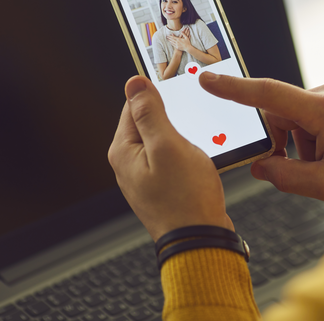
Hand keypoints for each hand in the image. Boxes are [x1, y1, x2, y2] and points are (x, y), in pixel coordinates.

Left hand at [108, 75, 232, 240]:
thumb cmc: (186, 199)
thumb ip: (150, 113)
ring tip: (197, 149)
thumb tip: (134, 83)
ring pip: (163, 141)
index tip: (180, 95)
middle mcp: (129, 164)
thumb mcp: (168, 146)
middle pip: (148, 122)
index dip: (158, 95)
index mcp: (124, 151)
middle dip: (172, 118)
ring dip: (182, 137)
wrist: (200, 240)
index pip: (134, 105)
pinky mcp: (162, 187)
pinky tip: (198, 163)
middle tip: (192, 124)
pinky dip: (186, 155)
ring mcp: (145, 177)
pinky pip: (171, 159)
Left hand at [167, 27, 191, 51]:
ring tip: (168, 39)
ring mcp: (177, 45)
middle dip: (169, 38)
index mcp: (179, 39)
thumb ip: (184, 34)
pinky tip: (170, 42)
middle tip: (167, 37)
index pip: (173, 37)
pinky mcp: (177, 47)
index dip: (170, 36)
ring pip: (172, 42)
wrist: (187, 48)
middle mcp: (177, 42)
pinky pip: (173, 45)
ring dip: (170, 40)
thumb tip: (182, 32)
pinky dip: (171, 43)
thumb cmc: (187, 43)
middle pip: (172, 39)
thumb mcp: (186, 37)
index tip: (168, 35)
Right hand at [199, 73, 323, 210]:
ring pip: (305, 114)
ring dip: (307, 140)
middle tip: (311, 169)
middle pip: (285, 113)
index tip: (208, 80)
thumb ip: (286, 176)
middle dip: (288, 141)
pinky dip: (323, 132)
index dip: (234, 89)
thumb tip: (261, 167)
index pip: (268, 95)